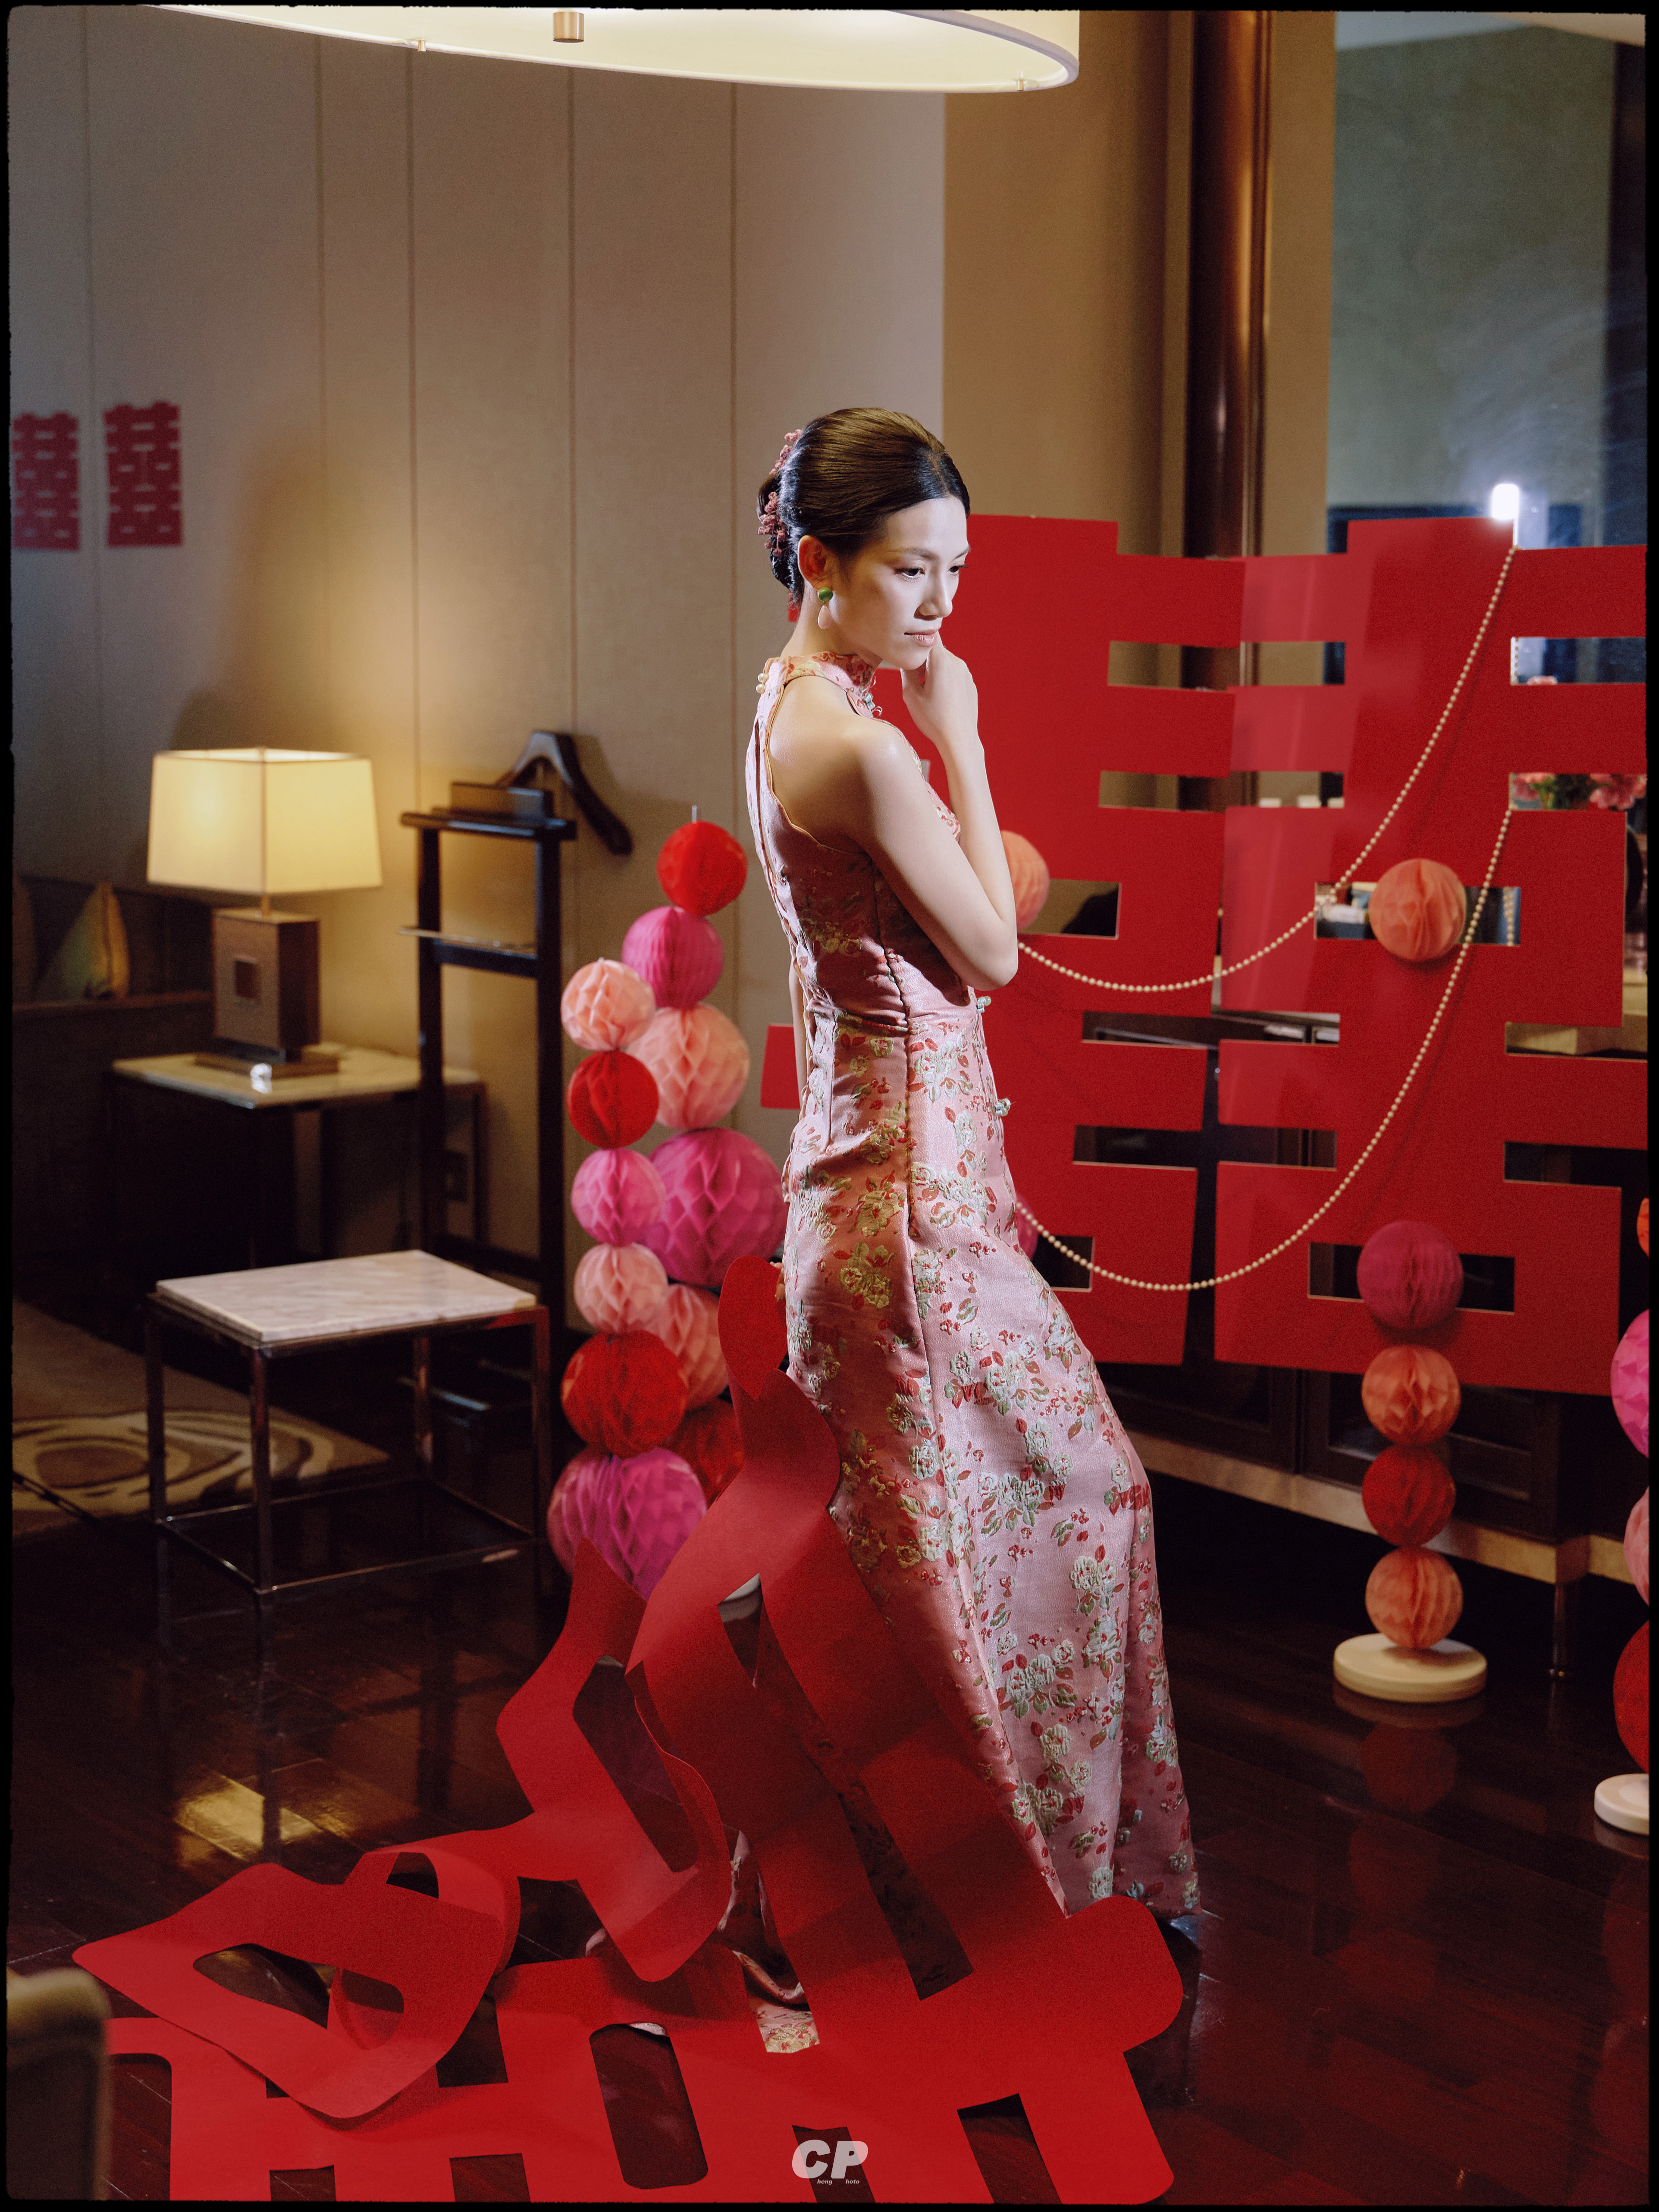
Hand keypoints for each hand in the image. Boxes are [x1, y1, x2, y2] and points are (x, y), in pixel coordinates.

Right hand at [900, 635, 979, 752]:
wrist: (959, 739)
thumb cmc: (934, 720)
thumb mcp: (910, 694)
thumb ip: (906, 669)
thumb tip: (907, 656)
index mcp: (941, 660)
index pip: (928, 635)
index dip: (916, 639)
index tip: (909, 651)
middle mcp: (957, 662)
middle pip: (935, 650)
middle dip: (924, 661)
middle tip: (916, 681)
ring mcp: (966, 673)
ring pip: (944, 663)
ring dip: (934, 671)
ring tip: (929, 694)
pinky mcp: (970, 683)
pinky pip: (953, 674)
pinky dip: (945, 681)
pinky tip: (941, 700)